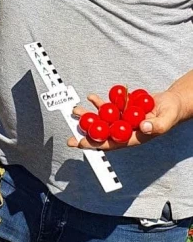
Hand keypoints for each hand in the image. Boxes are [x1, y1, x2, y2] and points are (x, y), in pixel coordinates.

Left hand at [67, 89, 185, 150]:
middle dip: (86, 132)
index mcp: (132, 138)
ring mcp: (122, 120)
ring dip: (89, 116)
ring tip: (76, 110)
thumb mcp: (166, 120)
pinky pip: (108, 107)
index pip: (110, 144)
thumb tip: (142, 127)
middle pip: (101, 133)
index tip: (80, 143)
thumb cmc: (170, 114)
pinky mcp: (122, 110)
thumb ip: (156, 126)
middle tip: (70, 134)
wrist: (171, 103)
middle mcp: (124, 131)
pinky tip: (91, 98)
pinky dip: (100, 103)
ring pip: (102, 120)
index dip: (94, 144)